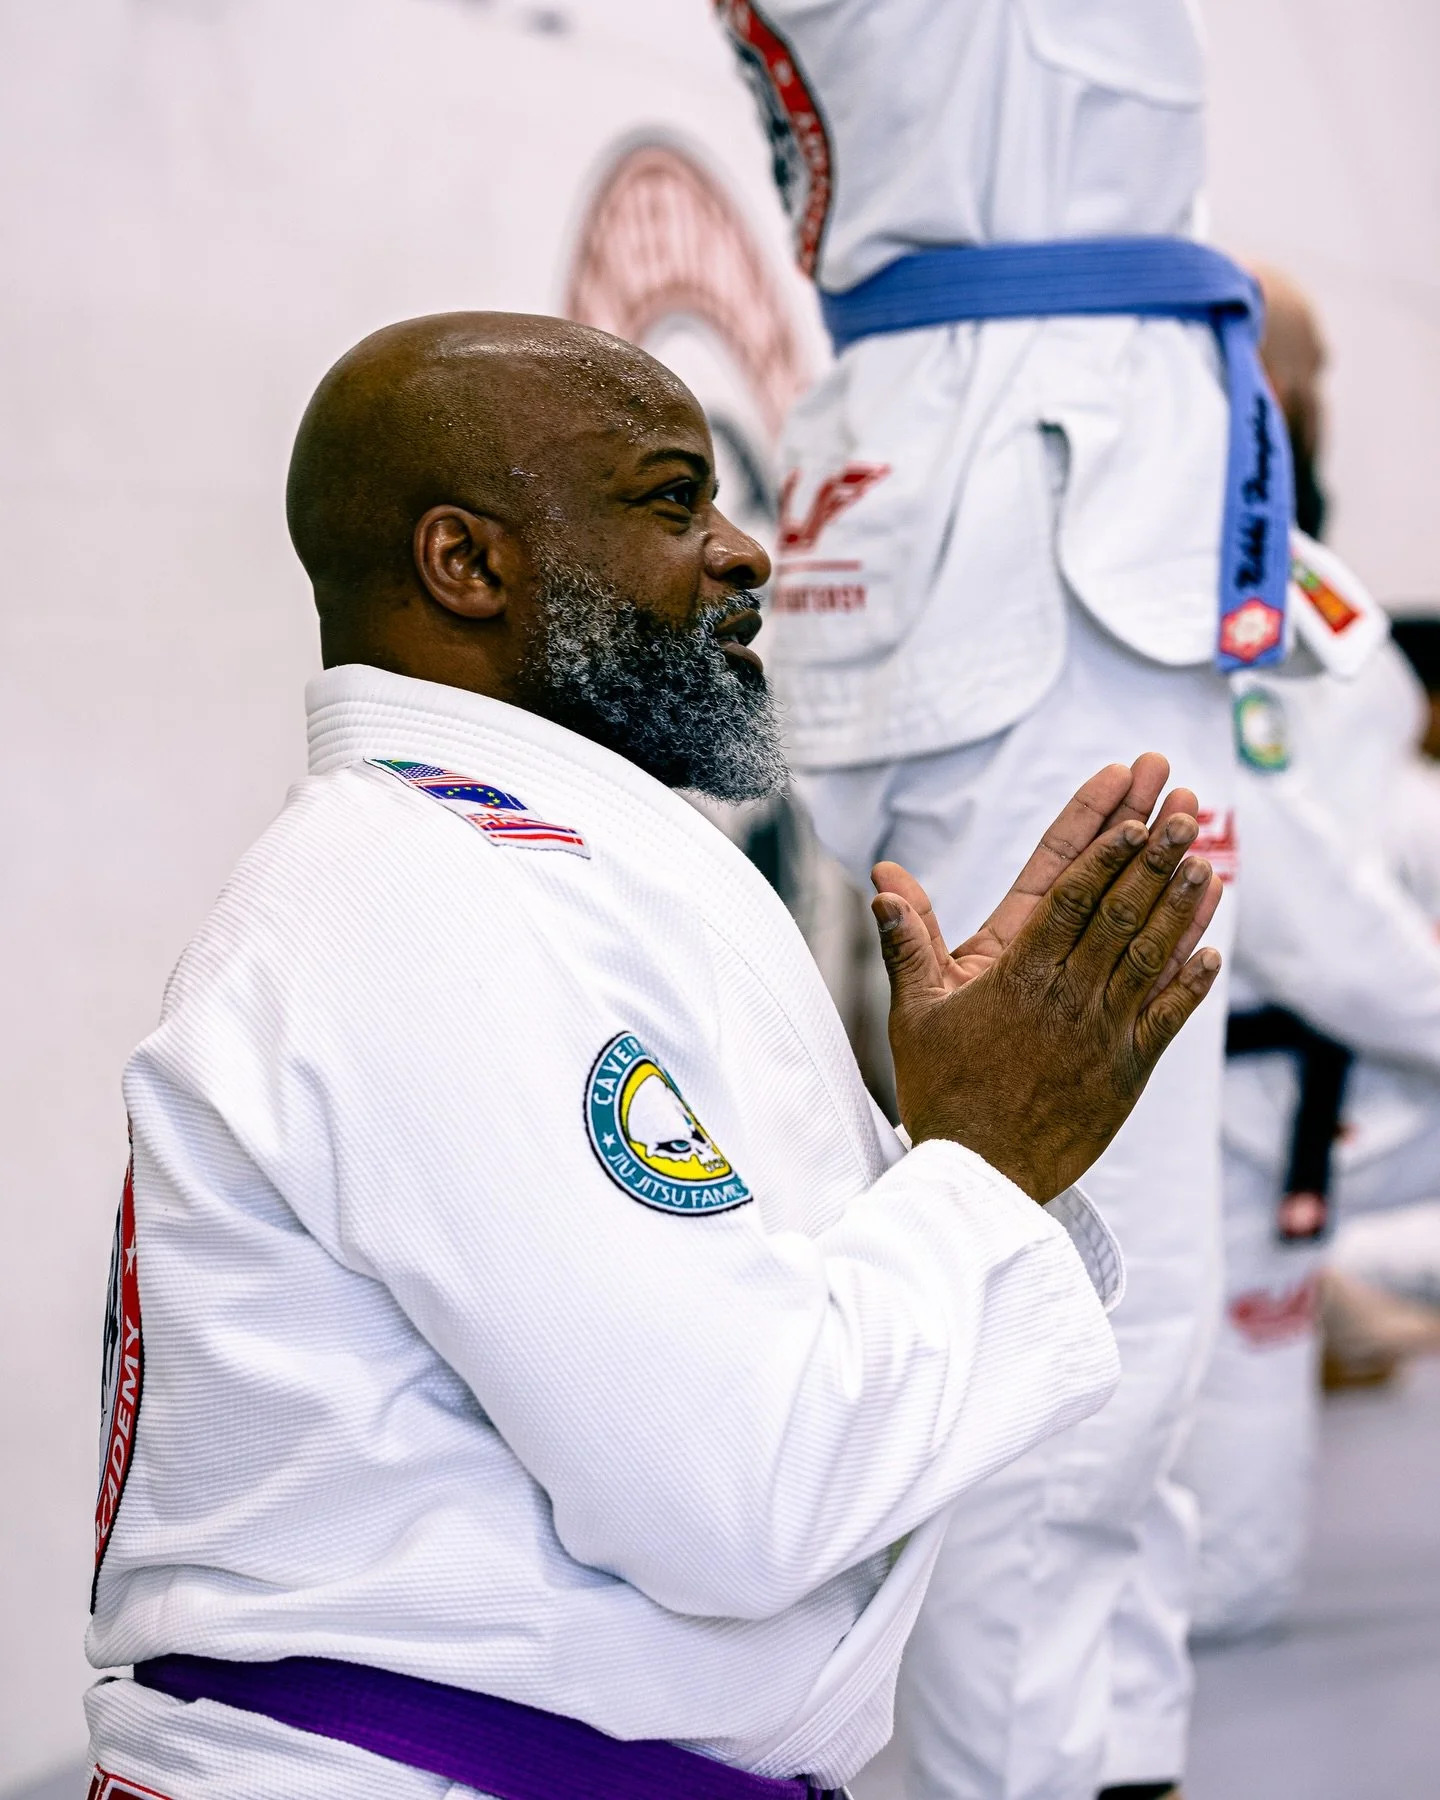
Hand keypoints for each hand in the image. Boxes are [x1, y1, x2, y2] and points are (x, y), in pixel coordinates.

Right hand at [872, 761, 1223, 1200]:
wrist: (979, 1176)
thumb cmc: (942, 1092)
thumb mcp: (913, 1013)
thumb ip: (907, 943)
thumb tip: (883, 883)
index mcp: (1017, 976)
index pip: (1068, 898)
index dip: (1104, 852)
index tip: (1134, 814)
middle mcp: (1066, 996)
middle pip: (1118, 912)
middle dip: (1154, 856)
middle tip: (1184, 808)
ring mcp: (1102, 1033)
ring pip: (1150, 955)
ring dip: (1181, 904)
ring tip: (1205, 858)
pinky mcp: (1127, 1071)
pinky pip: (1167, 1018)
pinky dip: (1192, 984)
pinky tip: (1213, 950)